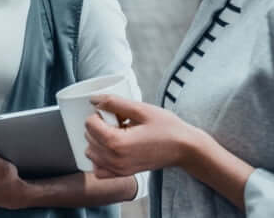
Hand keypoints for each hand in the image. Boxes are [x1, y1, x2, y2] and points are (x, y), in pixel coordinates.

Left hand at [84, 94, 199, 178]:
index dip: (98, 114)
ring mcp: (119, 170)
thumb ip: (114, 103)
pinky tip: (111, 148)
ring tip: (115, 133)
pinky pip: (99, 170)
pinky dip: (99, 159)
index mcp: (118, 143)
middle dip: (98, 126)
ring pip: (91, 154)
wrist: (185, 149)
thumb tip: (93, 99)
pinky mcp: (124, 174)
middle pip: (88, 138)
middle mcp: (115, 160)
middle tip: (116, 121)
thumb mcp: (141, 109)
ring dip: (96, 141)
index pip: (89, 124)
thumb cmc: (167, 128)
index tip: (112, 113)